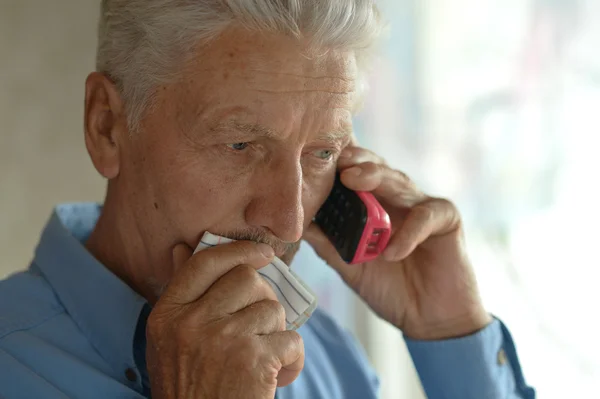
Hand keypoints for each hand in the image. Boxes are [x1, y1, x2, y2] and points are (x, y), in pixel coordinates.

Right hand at [146, 241, 303, 398]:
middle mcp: (192, 323)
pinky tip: (279, 375)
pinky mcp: (255, 361)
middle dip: (263, 297)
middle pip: (247, 278)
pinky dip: (293, 358)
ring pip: (272, 308)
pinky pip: (292, 339)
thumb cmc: (189, 386)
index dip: (240, 250)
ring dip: (276, 332)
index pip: (206, 262)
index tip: (264, 253)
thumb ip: (182, 294)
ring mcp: (224, 340)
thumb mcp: (169, 340)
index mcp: (168, 314)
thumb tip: (182, 248)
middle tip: (261, 323)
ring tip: (264, 356)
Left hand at [304, 146, 491, 339]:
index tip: (316, 162)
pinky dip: (407, 232)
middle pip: (378, 169)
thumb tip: (299, 225)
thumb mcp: (351, 267)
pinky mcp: (447, 220)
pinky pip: (425, 217)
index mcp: (374, 204)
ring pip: (400, 183)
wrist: (428, 320)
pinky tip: (391, 251)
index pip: (356, 174)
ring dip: (377, 180)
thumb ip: (329, 244)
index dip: (339, 165)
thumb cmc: (390, 289)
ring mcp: (422, 205)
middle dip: (357, 162)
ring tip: (353, 181)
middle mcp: (398, 199)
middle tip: (338, 164)